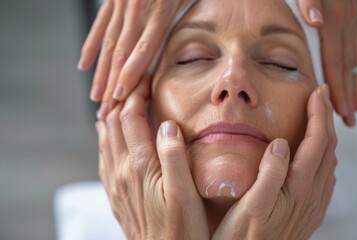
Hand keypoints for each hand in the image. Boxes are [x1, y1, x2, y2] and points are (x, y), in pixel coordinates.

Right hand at [78, 0, 188, 118]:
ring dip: (100, 72)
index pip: (143, 49)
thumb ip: (191, 15)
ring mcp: (121, 5)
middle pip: (121, 53)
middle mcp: (136, 10)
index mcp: (159, 11)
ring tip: (95, 97)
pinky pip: (99, 26)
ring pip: (107, 44)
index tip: (120, 97)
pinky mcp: (113, 0)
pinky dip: (91, 47)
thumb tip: (205, 42)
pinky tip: (84, 65)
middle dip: (112, 84)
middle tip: (106, 110)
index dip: (130, 74)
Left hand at [96, 78, 209, 239]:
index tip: (146, 78)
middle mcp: (121, 171)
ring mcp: (115, 183)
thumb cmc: (181, 229)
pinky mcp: (115, 193)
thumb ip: (174, 156)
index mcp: (139, 166)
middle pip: (114, 123)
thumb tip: (166, 124)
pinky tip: (111, 136)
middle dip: (123, 98)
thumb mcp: (185, 194)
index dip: (137, 93)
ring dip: (112, 116)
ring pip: (105, 138)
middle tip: (136, 84)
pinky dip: (106, 138)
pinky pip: (103, 157)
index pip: (130, 117)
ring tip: (122, 101)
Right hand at [213, 85, 336, 239]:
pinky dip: (325, 157)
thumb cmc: (244, 238)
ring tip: (320, 119)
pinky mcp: (310, 212)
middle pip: (328, 148)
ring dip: (327, 136)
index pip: (317, 141)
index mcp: (298, 187)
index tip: (317, 92)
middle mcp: (312, 194)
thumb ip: (269, 175)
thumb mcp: (251, 206)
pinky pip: (326, 178)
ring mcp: (313, 204)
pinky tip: (317, 157)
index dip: (319, 114)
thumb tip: (280, 142)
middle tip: (321, 96)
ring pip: (329, 162)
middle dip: (326, 118)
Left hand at [297, 0, 356, 125]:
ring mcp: (348, 15)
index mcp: (331, 17)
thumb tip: (316, 22)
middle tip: (350, 120)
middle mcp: (344, 19)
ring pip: (353, 55)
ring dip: (355, 82)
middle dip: (349, 94)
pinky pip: (355, 42)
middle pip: (347, 64)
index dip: (339, 88)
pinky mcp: (346, 12)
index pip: (335, 61)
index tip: (343, 112)